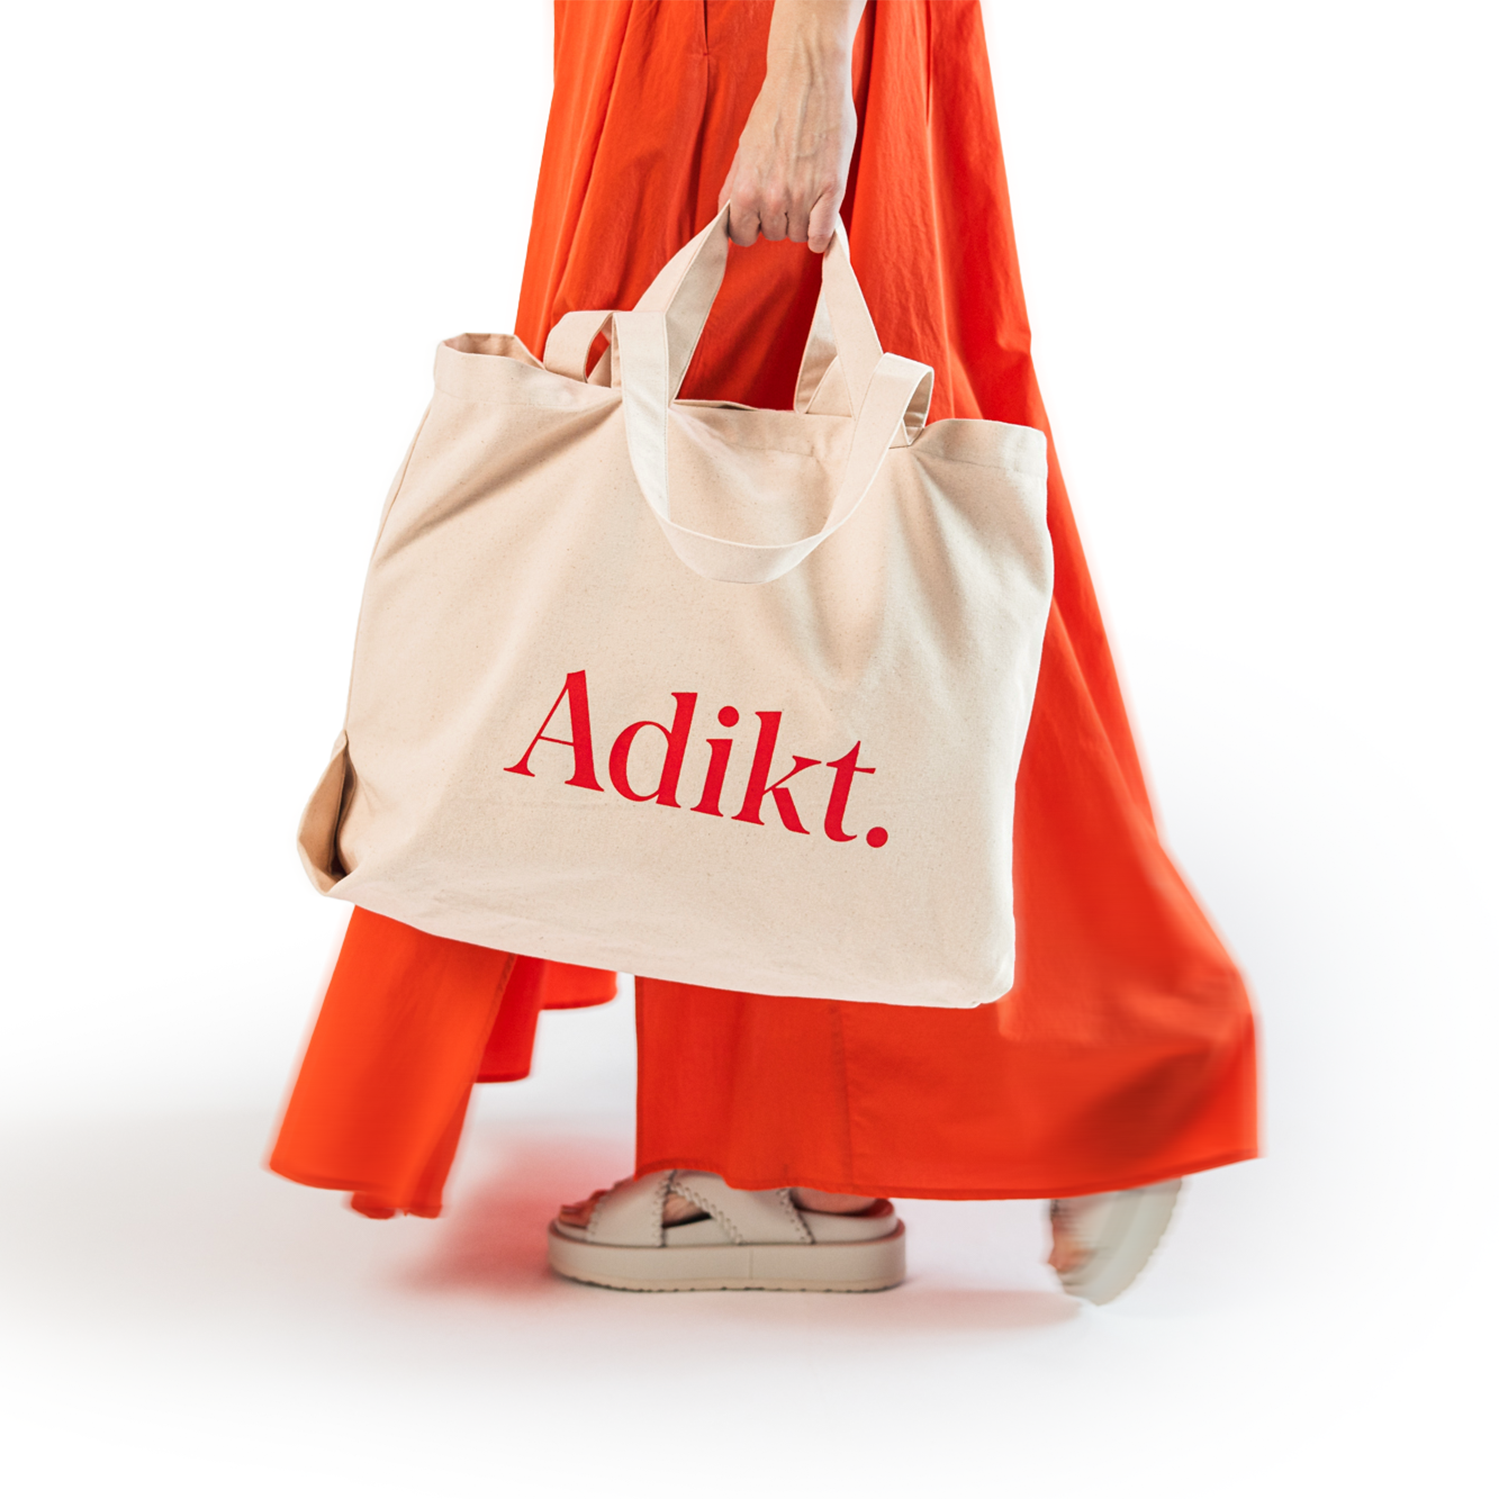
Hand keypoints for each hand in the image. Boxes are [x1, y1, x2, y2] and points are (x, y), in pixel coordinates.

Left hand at [717, 0, 864, 252]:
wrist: (807, 76)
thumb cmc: (775, 109)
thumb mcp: (744, 150)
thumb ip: (734, 187)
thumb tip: (728, 219)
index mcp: (745, 190)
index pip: (742, 236)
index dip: (752, 225)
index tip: (760, 212)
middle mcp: (772, 198)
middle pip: (773, 234)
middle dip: (779, 217)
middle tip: (787, 186)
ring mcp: (803, 196)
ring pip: (798, 234)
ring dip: (802, 218)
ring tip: (805, 186)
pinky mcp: (831, 190)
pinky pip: (821, 235)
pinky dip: (821, 234)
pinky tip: (821, 217)